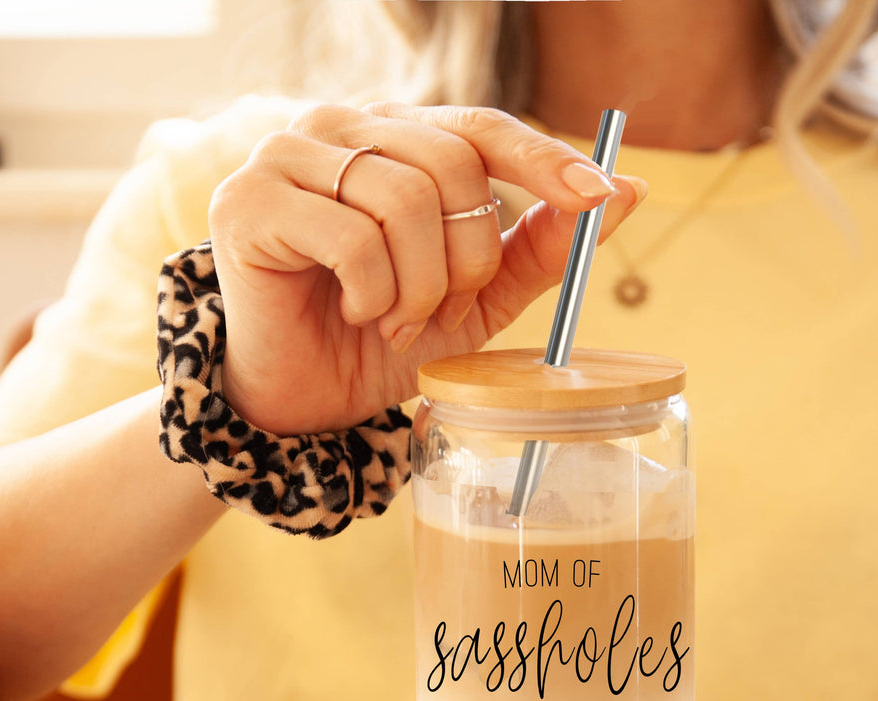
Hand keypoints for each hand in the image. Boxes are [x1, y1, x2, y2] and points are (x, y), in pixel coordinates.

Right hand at [207, 102, 646, 435]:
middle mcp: (341, 128)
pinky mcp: (250, 200)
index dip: (543, 158)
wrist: (298, 399)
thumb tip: (628, 189)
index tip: (597, 194)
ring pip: (404, 200)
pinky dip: (371, 293)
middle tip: (442, 310)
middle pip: (451, 164)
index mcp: (396, 138)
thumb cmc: (379, 338)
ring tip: (392, 319)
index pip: (481, 125)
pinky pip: (353, 238)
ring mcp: (288, 156)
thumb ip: (540, 247)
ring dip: (418, 285)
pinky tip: (352, 311)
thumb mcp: (478, 300)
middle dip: (467, 257)